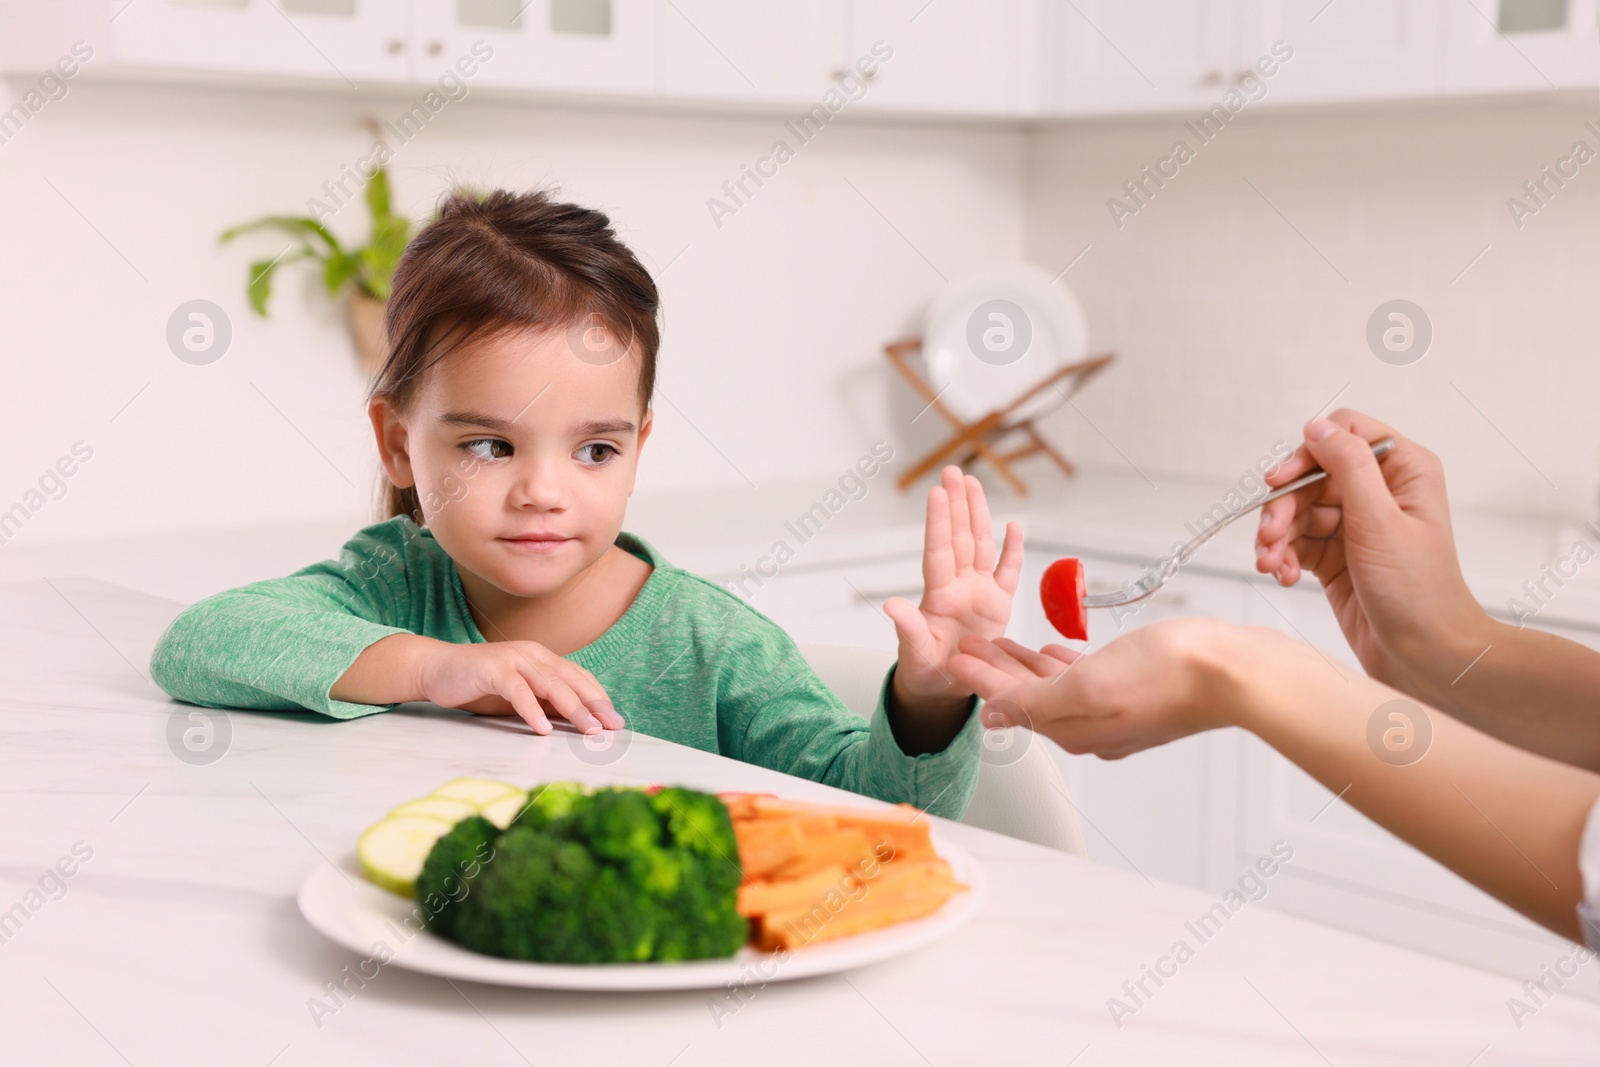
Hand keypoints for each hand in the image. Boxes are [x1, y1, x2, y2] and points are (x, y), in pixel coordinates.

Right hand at [416, 640, 623, 735]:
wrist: (437, 669)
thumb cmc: (481, 685)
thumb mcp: (521, 696)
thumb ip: (546, 703)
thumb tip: (579, 723)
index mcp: (543, 658)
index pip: (579, 677)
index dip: (599, 698)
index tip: (616, 722)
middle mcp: (533, 654)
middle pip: (571, 681)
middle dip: (594, 705)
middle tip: (611, 728)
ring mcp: (513, 659)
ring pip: (550, 685)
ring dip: (573, 709)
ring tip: (588, 730)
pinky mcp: (492, 669)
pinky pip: (517, 690)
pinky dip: (532, 709)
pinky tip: (542, 729)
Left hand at [884, 466, 1022, 708]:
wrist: (944, 688)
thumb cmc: (926, 671)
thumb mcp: (916, 654)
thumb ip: (908, 629)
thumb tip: (890, 606)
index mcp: (939, 597)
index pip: (939, 552)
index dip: (939, 523)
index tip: (937, 493)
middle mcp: (959, 587)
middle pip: (959, 538)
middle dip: (957, 504)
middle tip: (953, 471)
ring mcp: (979, 593)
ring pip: (980, 545)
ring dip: (978, 515)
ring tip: (973, 484)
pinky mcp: (998, 605)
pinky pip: (1008, 573)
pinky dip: (1012, 550)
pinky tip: (1013, 526)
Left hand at [948, 620, 1243, 758]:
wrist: (1235, 671)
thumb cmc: (1170, 675)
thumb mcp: (1087, 687)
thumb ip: (1034, 703)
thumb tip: (992, 717)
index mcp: (1075, 729)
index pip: (1011, 703)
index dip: (979, 677)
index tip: (952, 657)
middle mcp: (1093, 727)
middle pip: (1029, 696)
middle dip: (995, 670)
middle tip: (966, 645)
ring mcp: (1118, 711)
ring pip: (1056, 686)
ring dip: (1024, 665)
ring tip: (1000, 643)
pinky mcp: (1139, 692)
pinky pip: (1086, 678)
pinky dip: (1062, 664)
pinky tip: (1055, 651)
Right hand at [1254, 409, 1490, 698]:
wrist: (1424, 657)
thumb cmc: (1419, 593)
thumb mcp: (1380, 521)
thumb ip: (1348, 466)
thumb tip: (1315, 426)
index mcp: (1403, 471)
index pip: (1343, 436)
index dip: (1307, 454)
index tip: (1280, 480)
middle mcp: (1379, 493)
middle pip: (1310, 477)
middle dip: (1283, 507)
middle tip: (1270, 536)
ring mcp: (1355, 525)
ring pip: (1297, 511)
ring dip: (1277, 537)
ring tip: (1271, 564)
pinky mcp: (1336, 556)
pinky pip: (1296, 543)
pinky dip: (1283, 557)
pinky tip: (1283, 576)